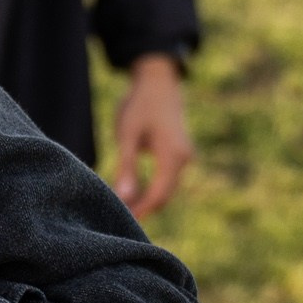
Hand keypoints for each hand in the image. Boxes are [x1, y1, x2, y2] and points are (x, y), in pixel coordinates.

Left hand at [111, 54, 192, 220]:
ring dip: (148, 200)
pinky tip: (134, 192)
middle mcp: (184, 158)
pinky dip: (152, 188)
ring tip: (123, 208)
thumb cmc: (140, 104)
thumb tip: (124, 198)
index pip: (158, 195)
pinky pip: (167, 178)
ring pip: (167, 188)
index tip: (122, 221)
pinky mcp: (179, 153)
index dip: (141, 211)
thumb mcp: (128, 134)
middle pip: (165, 195)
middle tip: (118, 219)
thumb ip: (127, 167)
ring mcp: (184, 156)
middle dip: (144, 208)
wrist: (158, 82)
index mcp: (173, 155)